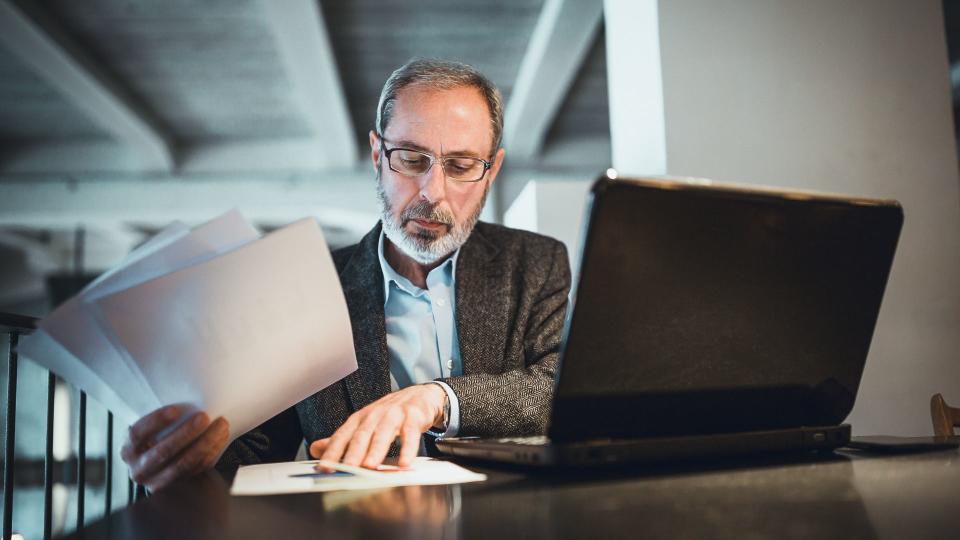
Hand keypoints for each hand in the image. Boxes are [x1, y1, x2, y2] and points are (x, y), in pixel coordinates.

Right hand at [121, 404, 229, 491]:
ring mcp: (157, 483)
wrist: (162, 465)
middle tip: (204, 417)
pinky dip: (211, 453)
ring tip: (220, 425)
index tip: (175, 410)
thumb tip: (188, 402)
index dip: (156, 421)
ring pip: (183, 464)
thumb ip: (162, 421)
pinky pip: (196, 472)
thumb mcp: (151, 430)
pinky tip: (221, 438)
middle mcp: (139, 470)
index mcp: (128, 450)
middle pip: (163, 451)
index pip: (138, 434)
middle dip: (186, 433)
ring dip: (205, 444)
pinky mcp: (177, 489)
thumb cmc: (158, 438)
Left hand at [309, 384, 445, 468]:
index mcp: (359, 419)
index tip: (324, 467)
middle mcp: (374, 415)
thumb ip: (342, 439)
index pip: (342, 436)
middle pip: (361, 435)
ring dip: (376, 450)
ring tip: (370, 466)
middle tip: (346, 468)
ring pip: (383, 433)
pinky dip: (408, 448)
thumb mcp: (364, 424)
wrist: (419, 396)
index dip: (332, 452)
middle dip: (353, 452)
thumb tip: (315, 449)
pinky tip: (405, 463)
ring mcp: (394, 415)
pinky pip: (410, 433)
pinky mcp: (413, 417)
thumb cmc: (388, 414)